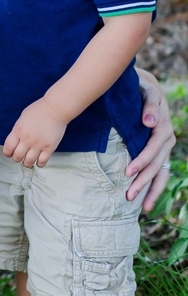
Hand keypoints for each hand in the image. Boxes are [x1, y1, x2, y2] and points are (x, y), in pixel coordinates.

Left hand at [3, 98, 66, 167]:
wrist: (55, 109)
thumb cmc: (39, 110)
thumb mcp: (22, 118)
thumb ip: (18, 130)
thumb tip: (16, 140)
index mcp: (18, 131)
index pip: (8, 148)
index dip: (7, 153)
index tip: (9, 154)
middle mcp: (26, 140)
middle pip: (17, 156)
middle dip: (16, 158)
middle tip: (19, 157)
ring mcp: (38, 145)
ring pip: (28, 161)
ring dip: (26, 163)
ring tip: (27, 161)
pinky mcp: (49, 148)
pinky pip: (42, 161)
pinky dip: (39, 164)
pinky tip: (38, 162)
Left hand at [127, 72, 175, 208]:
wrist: (145, 87)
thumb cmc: (141, 89)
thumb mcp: (146, 92)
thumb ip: (149, 106)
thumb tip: (149, 123)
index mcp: (163, 127)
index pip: (152, 149)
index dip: (141, 161)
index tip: (128, 173)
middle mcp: (167, 140)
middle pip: (157, 165)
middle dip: (143, 182)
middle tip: (128, 196)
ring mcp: (165, 148)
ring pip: (161, 173)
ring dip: (151, 190)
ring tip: (142, 208)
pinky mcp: (161, 152)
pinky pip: (161, 173)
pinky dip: (155, 187)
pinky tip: (147, 204)